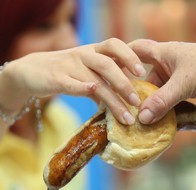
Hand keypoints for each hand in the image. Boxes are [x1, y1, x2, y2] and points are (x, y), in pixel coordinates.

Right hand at [0, 38, 146, 124]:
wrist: (31, 70)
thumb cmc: (67, 72)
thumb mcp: (88, 71)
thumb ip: (107, 82)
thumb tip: (127, 101)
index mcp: (94, 50)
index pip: (115, 45)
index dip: (130, 56)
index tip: (142, 73)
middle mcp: (83, 54)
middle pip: (108, 64)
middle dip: (125, 84)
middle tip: (137, 102)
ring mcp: (69, 65)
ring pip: (94, 79)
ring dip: (112, 98)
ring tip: (125, 115)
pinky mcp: (55, 78)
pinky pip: (71, 83)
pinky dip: (83, 89)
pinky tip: (95, 97)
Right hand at [129, 39, 195, 123]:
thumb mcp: (184, 83)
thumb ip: (162, 101)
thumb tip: (142, 119)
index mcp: (163, 52)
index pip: (135, 50)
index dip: (122, 60)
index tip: (111, 76)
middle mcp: (167, 62)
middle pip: (144, 77)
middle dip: (136, 92)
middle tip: (124, 107)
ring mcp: (177, 76)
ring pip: (157, 91)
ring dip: (152, 104)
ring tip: (141, 119)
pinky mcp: (186, 86)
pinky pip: (169, 98)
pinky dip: (164, 108)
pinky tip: (159, 120)